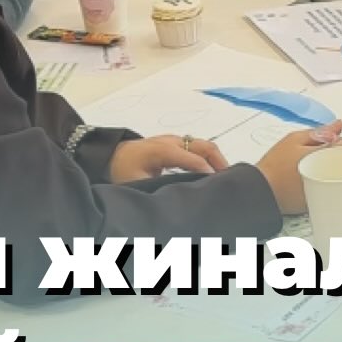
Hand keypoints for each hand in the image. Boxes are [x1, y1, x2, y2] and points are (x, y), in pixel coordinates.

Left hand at [109, 135, 228, 180]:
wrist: (112, 155)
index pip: (193, 159)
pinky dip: (210, 159)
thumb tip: (176, 200)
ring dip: (217, 160)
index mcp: (163, 150)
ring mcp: (176, 141)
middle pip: (204, 147)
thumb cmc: (123, 169)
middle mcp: (173, 142)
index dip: (207, 171)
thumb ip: (155, 189)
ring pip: (204, 146)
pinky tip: (213, 175)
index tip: (217, 187)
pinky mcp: (177, 144)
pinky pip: (199, 148)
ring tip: (224, 180)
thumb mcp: (135, 183)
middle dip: (220, 162)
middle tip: (228, 183)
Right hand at [256, 120, 341, 214]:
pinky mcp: (325, 198)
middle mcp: (333, 174)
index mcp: (327, 156)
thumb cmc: (276, 166)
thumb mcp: (294, 140)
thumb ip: (320, 132)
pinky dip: (340, 174)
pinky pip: (341, 183)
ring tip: (333, 156)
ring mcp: (330, 188)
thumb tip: (337, 126)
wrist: (264, 191)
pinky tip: (327, 169)